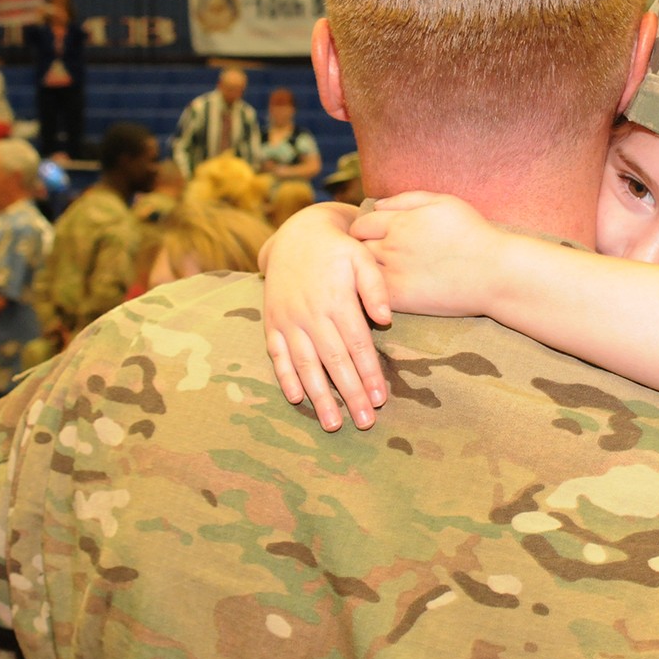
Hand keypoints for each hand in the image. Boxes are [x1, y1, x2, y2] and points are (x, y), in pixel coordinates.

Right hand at [263, 204, 390, 430]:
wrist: (297, 234)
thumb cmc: (339, 249)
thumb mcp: (361, 257)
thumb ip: (375, 286)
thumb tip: (385, 318)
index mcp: (336, 299)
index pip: (356, 345)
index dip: (369, 373)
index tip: (381, 399)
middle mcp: (310, 313)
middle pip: (333, 361)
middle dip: (350, 394)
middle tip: (365, 423)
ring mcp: (288, 320)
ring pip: (305, 365)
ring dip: (319, 397)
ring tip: (333, 423)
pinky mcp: (272, 323)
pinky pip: (277, 355)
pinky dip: (285, 378)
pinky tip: (296, 400)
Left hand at [349, 191, 504, 317]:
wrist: (494, 273)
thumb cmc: (473, 234)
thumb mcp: (444, 202)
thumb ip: (407, 199)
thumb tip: (377, 204)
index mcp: (400, 222)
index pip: (362, 224)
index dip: (363, 229)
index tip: (371, 236)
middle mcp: (391, 246)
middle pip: (357, 247)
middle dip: (359, 249)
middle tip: (370, 255)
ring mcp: (393, 274)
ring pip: (361, 271)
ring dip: (363, 271)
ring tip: (373, 273)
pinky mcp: (400, 299)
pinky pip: (372, 293)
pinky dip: (371, 291)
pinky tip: (380, 290)